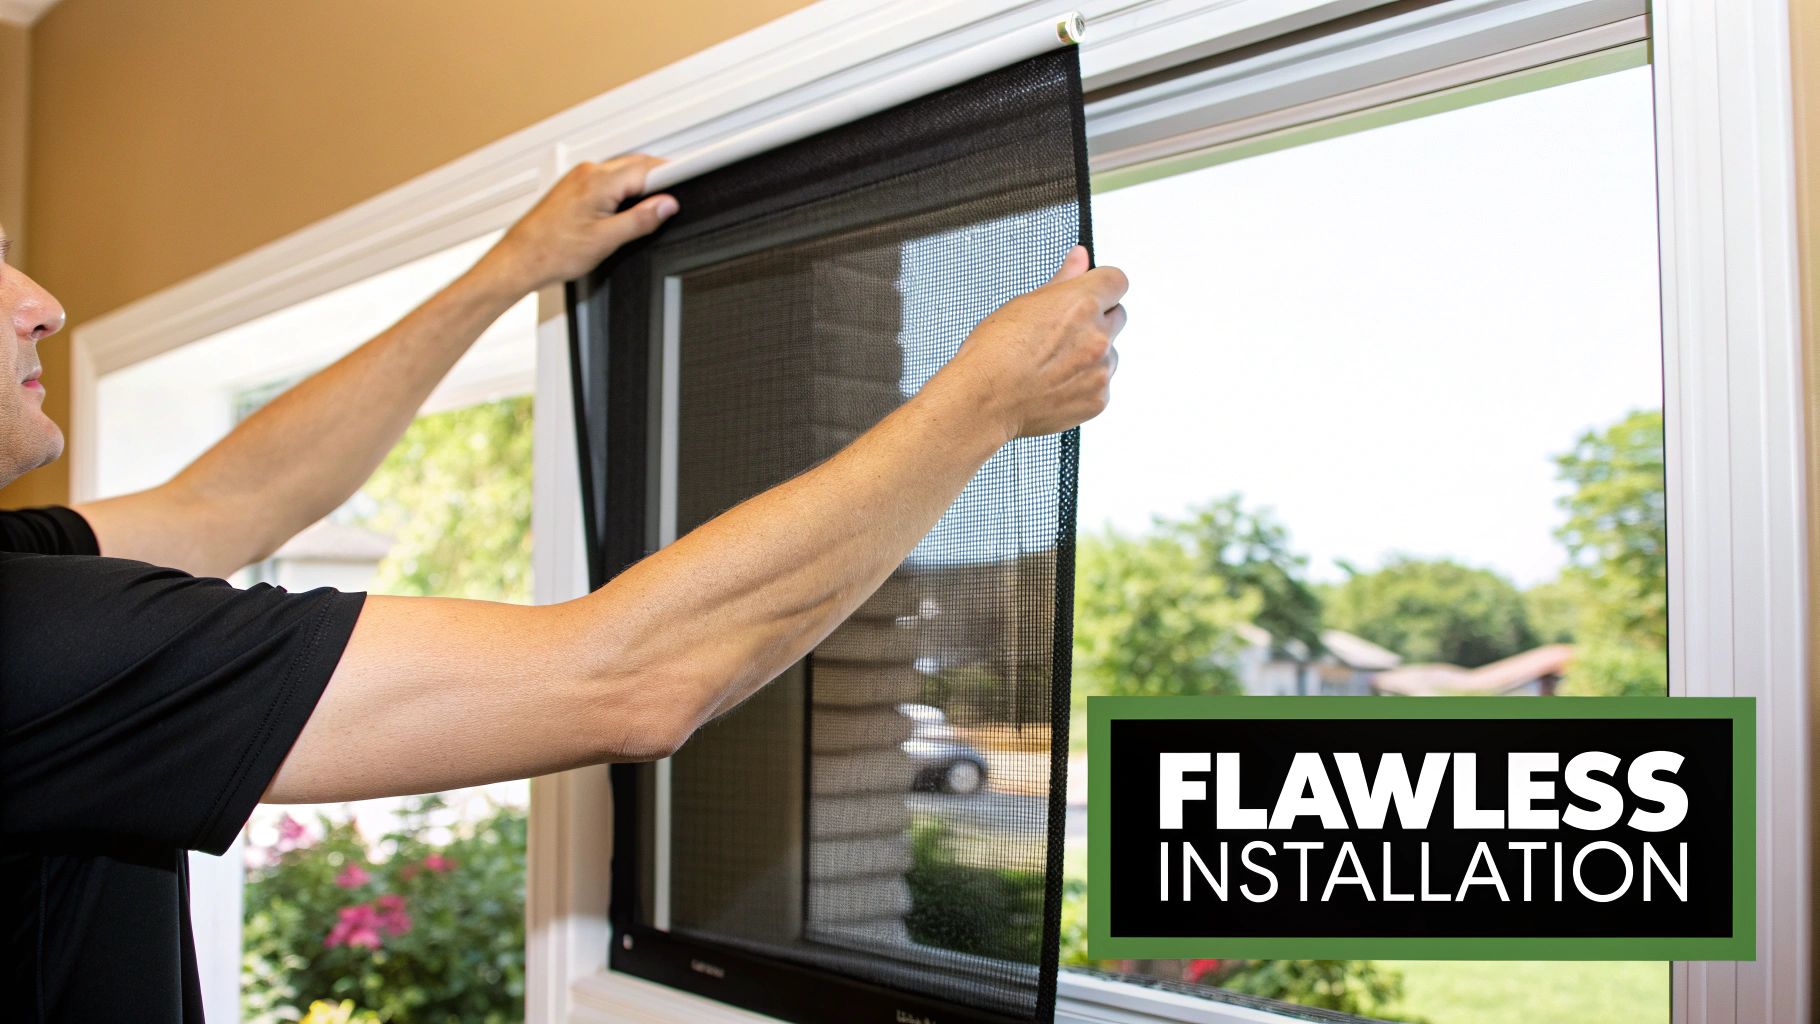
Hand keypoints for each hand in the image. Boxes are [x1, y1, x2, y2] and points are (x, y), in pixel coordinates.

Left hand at [480, 155, 679, 294]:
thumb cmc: (552, 251)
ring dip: (639, 187)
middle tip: (671, 203)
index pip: (648, 167)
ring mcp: (579, 178)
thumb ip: (640, 220)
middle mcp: (588, 173)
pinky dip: (622, 192)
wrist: (520, 259)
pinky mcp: (574, 187)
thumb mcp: (606, 240)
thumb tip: (666, 205)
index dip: (674, 173)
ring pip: (623, 173)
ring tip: (644, 213)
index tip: (693, 174)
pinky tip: (621, 212)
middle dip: (659, 180)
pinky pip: (607, 181)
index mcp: (599, 182)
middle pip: (637, 166)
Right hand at [939, 245, 1126, 440]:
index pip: (1117, 281)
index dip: (1101, 286)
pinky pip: (1101, 385)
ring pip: (1110, 354)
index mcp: (1082, 304)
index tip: (1089, 294)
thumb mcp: (1025, 304)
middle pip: (1118, 316)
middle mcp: (1098, 336)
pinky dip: (1084, 385)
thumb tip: (1081, 257)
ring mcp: (1101, 370)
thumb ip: (1063, 279)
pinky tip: (1055, 385)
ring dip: (1092, 356)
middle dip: (1097, 321)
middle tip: (1062, 334)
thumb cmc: (994, 351)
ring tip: (1053, 365)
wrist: (985, 400)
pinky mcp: (1099, 399)